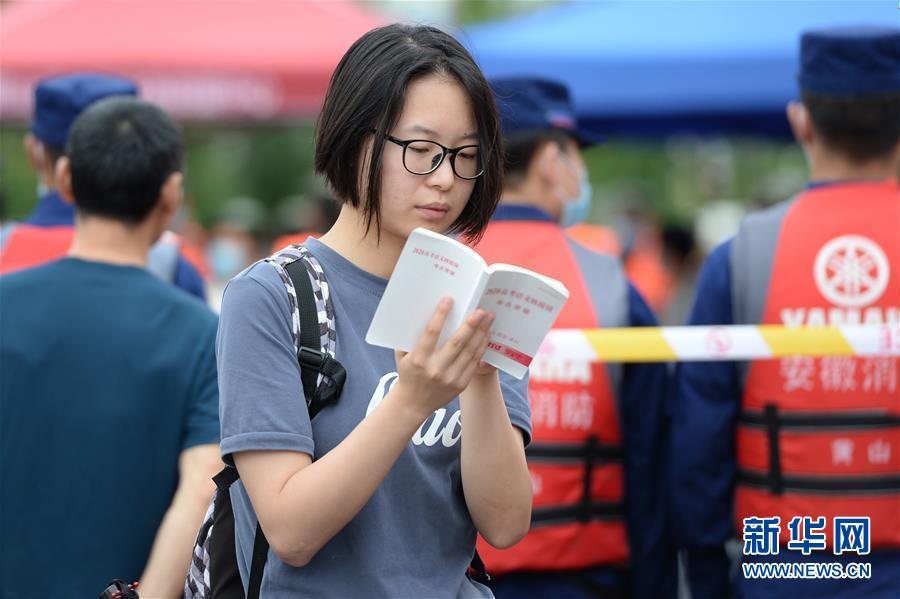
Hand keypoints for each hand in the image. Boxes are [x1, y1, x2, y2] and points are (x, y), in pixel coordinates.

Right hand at [394, 297, 493, 416]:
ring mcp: (450, 378)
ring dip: (481, 333)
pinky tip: (486, 335)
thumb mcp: (402, 355)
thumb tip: (424, 310)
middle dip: (470, 325)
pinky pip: (474, 363)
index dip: (440, 315)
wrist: (413, 403)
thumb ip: (411, 336)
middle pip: (456, 342)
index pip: (431, 333)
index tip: (449, 300)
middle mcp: (435, 369)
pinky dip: (481, 347)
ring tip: (488, 319)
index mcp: (418, 359)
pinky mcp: (460, 384)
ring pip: (469, 352)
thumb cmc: (408, 373)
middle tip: (480, 310)